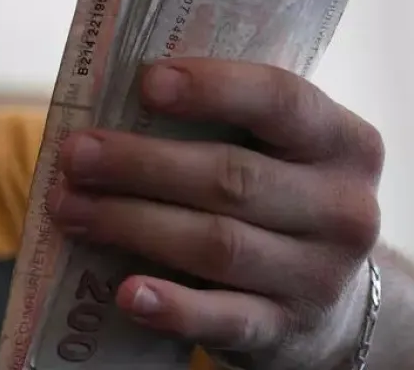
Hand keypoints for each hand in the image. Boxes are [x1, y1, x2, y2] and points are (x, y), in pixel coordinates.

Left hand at [49, 59, 383, 369]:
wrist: (330, 306)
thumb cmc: (276, 197)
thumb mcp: (275, 151)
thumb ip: (220, 122)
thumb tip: (107, 96)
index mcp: (344, 142)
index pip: (281, 100)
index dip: (213, 88)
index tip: (146, 83)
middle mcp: (344, 208)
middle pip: (231, 177)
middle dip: (140, 164)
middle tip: (74, 156)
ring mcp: (320, 276)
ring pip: (216, 244)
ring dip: (132, 223)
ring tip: (70, 209)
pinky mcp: (287, 330)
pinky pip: (224, 319)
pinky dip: (173, 307)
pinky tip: (127, 292)